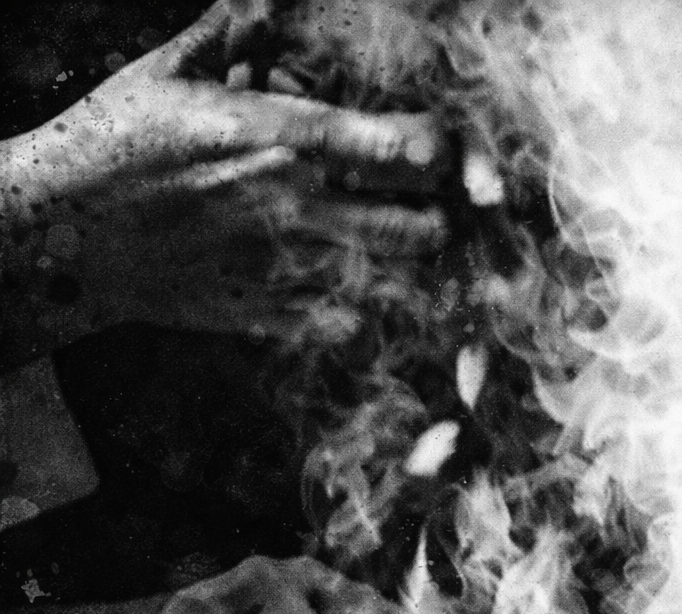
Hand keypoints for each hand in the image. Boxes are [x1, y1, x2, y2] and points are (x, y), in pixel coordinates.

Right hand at [1, 1, 449, 348]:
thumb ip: (229, 36)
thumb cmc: (111, 144)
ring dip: (411, 269)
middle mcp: (297, 207)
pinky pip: (350, 327)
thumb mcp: (168, 76)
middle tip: (431, 206)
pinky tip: (357, 287)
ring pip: (396, 284)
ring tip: (403, 250)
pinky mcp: (266, 314)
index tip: (440, 150)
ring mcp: (285, 267)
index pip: (404, 150)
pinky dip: (367, 310)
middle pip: (422, 228)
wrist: (56, 231)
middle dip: (441, 218)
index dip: (442, 152)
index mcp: (283, 139)